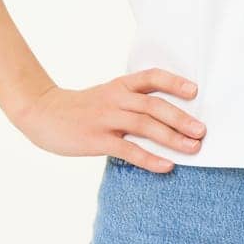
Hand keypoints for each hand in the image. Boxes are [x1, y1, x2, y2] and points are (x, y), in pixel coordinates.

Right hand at [11, 68, 206, 173]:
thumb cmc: (80, 108)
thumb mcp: (106, 96)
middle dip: (181, 118)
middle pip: (154, 105)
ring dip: (172, 137)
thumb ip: (131, 102)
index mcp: (119, 85)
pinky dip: (149, 158)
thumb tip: (166, 118)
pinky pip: (128, 149)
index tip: (195, 90)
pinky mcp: (96, 139)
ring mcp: (105, 119)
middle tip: (202, 130)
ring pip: (145, 126)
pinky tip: (166, 166)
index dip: (174, 83)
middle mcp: (115, 99)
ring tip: (192, 148)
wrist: (41, 113)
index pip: (151, 78)